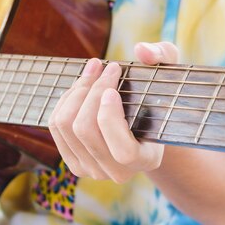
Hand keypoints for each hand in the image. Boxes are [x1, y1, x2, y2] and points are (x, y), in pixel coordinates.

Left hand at [48, 41, 179, 182]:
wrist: (142, 126)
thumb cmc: (157, 98)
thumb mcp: (169, 73)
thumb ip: (163, 56)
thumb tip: (142, 50)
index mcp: (146, 160)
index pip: (123, 151)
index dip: (110, 118)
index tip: (112, 89)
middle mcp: (117, 173)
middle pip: (86, 130)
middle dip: (91, 91)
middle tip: (103, 65)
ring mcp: (91, 170)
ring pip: (67, 126)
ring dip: (76, 91)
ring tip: (93, 70)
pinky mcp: (73, 162)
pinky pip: (56, 126)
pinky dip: (65, 100)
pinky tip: (80, 86)